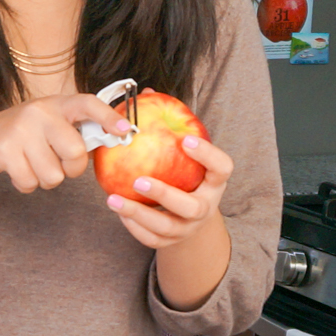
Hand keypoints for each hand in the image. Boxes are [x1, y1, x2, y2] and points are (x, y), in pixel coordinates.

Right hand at [0, 92, 131, 193]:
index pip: (87, 104)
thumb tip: (115, 140)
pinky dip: (27, 184)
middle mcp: (39, 112)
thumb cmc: (23, 135)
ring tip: (33, 165)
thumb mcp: (49, 124)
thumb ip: (76, 131)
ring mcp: (20, 130)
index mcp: (56, 104)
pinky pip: (30, 182)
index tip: (126, 131)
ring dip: (46, 179)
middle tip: (58, 164)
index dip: (109, 117)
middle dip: (71, 169)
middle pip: (74, 152)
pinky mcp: (4, 150)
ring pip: (53, 175)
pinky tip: (17, 170)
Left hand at [105, 134, 233, 248]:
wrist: (188, 217)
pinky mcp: (170, 242)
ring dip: (138, 213)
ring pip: (166, 227)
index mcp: (214, 183)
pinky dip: (133, 227)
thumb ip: (171, 128)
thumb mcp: (185, 154)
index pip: (222, 168)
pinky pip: (151, 239)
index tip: (186, 139)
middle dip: (165, 194)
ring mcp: (189, 228)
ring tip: (113, 198)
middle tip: (139, 180)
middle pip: (192, 207)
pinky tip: (118, 210)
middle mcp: (206, 207)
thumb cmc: (185, 174)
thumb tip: (146, 93)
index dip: (208, 155)